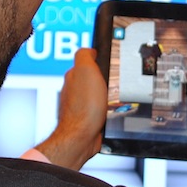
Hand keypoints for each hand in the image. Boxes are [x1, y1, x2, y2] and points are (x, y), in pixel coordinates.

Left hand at [34, 48, 105, 169]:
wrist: (83, 136)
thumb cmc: (84, 107)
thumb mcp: (86, 70)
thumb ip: (85, 55)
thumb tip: (90, 50)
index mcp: (74, 76)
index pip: (86, 62)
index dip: (98, 61)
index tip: (107, 62)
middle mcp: (75, 90)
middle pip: (93, 78)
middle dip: (104, 79)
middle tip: (113, 82)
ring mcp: (81, 105)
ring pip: (98, 94)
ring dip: (106, 95)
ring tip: (113, 97)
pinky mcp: (88, 118)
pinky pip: (101, 108)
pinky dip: (107, 108)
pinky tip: (110, 110)